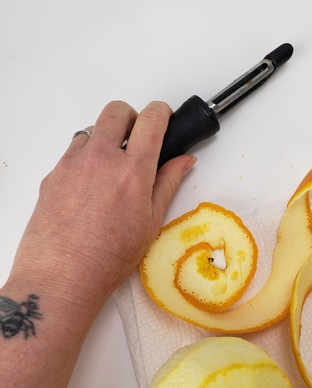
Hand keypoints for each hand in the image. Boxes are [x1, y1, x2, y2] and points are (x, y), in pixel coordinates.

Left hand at [7, 100, 195, 313]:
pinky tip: (89, 188)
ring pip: (91, 130)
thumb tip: (184, 161)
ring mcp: (72, 163)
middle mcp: (101, 158)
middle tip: (137, 138)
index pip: (151, 120)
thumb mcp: (151, 221)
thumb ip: (168, 183)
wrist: (62, 276)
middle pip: (116, 111)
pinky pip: (72, 153)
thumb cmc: (108, 257)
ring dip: (105, 139)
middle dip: (131, 117)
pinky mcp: (53, 174)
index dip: (162, 111)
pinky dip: (85, 159)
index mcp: (132, 170)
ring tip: (110, 170)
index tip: (164, 116)